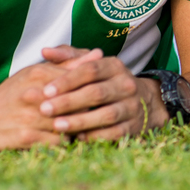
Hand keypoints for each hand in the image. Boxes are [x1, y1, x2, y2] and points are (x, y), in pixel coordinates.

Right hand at [0, 47, 102, 148]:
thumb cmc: (15, 92)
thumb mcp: (38, 72)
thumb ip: (70, 63)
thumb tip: (99, 54)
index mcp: (38, 73)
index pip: (78, 79)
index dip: (93, 87)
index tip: (104, 91)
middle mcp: (34, 94)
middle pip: (77, 101)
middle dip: (90, 107)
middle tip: (102, 109)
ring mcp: (30, 118)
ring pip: (71, 122)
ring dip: (81, 125)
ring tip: (90, 124)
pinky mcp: (28, 139)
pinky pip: (60, 141)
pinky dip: (68, 139)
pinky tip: (71, 136)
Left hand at [36, 48, 169, 140]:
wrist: (145, 102)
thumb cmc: (107, 82)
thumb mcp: (92, 65)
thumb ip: (68, 57)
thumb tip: (45, 52)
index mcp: (114, 66)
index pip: (90, 70)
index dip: (67, 80)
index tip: (46, 90)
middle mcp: (126, 84)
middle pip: (96, 93)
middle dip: (69, 102)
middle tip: (45, 109)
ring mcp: (132, 106)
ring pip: (106, 114)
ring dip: (80, 121)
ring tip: (57, 125)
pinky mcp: (134, 126)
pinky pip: (115, 133)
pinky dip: (96, 136)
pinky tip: (77, 137)